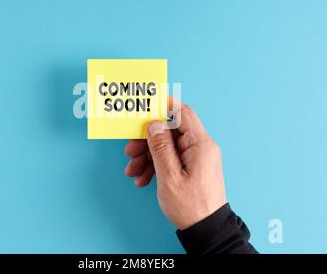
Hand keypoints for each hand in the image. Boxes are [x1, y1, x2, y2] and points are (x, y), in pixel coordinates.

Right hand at [124, 100, 226, 229]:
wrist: (206, 229)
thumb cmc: (191, 206)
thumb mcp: (169, 176)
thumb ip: (160, 147)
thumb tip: (154, 125)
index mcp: (200, 144)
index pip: (183, 113)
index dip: (164, 106)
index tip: (146, 105)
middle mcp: (200, 147)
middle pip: (170, 132)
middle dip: (147, 140)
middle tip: (130, 150)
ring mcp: (196, 158)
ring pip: (167, 146)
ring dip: (147, 156)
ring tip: (133, 171)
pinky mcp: (191, 167)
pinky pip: (171, 159)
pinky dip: (155, 166)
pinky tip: (143, 178)